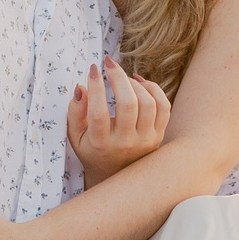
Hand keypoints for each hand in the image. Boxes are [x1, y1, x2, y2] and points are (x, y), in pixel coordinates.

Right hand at [69, 56, 170, 185]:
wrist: (116, 176)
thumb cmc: (93, 151)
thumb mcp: (75, 136)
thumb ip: (74, 113)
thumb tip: (81, 88)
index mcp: (101, 144)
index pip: (98, 113)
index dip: (96, 87)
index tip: (93, 69)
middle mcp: (125, 143)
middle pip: (128, 104)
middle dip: (118, 77)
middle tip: (109, 63)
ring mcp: (146, 140)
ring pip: (148, 103)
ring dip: (135, 83)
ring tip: (123, 77)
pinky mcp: (159, 136)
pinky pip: (164, 106)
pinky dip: (154, 89)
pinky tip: (140, 82)